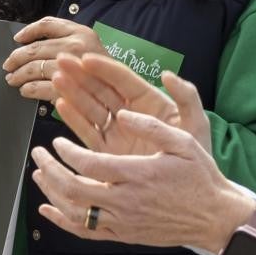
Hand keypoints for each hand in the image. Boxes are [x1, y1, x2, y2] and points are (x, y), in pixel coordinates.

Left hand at [4, 17, 105, 101]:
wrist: (122, 92)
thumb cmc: (102, 70)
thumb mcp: (88, 44)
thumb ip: (64, 38)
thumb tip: (26, 41)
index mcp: (81, 32)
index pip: (47, 24)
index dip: (29, 30)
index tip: (17, 38)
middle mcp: (77, 46)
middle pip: (35, 48)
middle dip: (16, 58)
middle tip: (8, 65)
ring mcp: (74, 68)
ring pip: (35, 68)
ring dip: (19, 75)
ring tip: (13, 79)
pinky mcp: (70, 88)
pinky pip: (41, 87)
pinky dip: (30, 89)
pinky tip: (25, 90)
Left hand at [31, 111, 255, 253]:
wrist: (217, 218)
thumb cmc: (200, 178)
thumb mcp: (183, 142)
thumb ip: (151, 126)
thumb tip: (122, 112)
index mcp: (138, 175)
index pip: (88, 164)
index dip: (66, 152)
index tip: (57, 141)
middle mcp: (127, 201)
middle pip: (74, 189)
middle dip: (50, 170)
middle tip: (37, 153)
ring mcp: (124, 221)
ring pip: (76, 212)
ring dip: (51, 193)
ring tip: (38, 174)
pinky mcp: (124, 235)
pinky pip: (87, 233)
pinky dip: (62, 222)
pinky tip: (46, 209)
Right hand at [53, 53, 211, 155]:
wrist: (189, 195)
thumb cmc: (198, 157)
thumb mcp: (196, 124)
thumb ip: (187, 98)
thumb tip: (168, 75)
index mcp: (150, 102)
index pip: (123, 80)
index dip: (104, 68)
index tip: (86, 58)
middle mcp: (129, 113)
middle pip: (100, 89)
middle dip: (80, 74)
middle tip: (62, 61)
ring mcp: (116, 131)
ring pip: (90, 107)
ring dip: (72, 92)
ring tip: (57, 79)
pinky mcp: (106, 150)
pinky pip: (87, 131)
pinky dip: (73, 118)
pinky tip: (61, 105)